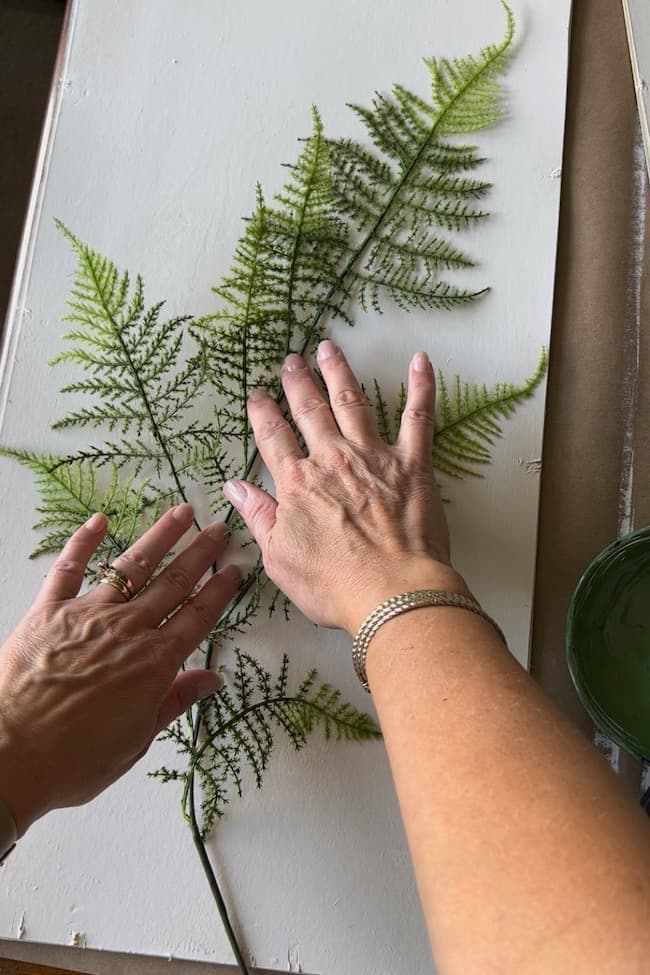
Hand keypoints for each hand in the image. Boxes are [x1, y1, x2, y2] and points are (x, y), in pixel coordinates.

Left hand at [0, 505, 239, 835]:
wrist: (10, 756)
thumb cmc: (73, 759)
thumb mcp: (137, 740)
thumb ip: (175, 701)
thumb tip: (211, 679)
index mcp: (154, 662)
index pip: (198, 616)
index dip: (219, 590)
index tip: (234, 569)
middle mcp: (127, 629)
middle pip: (173, 582)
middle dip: (199, 553)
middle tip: (217, 530)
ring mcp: (88, 614)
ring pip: (132, 566)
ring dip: (160, 537)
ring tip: (181, 513)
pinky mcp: (48, 611)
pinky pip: (68, 568)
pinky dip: (82, 541)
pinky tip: (98, 521)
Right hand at [223, 341, 469, 632]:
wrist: (391, 593)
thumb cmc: (334, 585)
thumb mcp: (278, 558)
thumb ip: (259, 516)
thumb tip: (234, 486)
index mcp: (298, 484)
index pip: (273, 439)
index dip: (262, 414)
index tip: (256, 396)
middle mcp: (333, 461)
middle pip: (310, 412)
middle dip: (298, 384)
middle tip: (290, 361)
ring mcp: (374, 458)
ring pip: (352, 402)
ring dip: (338, 373)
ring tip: (329, 349)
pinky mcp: (412, 465)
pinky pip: (418, 418)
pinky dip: (420, 386)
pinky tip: (420, 360)